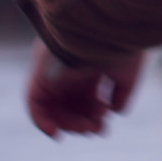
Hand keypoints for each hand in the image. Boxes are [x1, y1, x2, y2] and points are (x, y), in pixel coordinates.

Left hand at [25, 42, 143, 137]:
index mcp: (89, 64)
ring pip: (54, 106)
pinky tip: (56, 133)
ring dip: (69, 123)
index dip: (93, 113)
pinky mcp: (40, 73)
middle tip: (98, 130)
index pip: (85, 94)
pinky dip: (41, 121)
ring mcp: (54, 70)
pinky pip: (34, 103)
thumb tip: (115, 111)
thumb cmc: (121, 45)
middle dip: (83, 121)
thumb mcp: (127, 72)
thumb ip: (122, 92)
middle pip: (69, 103)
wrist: (108, 28)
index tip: (104, 123)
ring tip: (88, 127)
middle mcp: (69, 67)